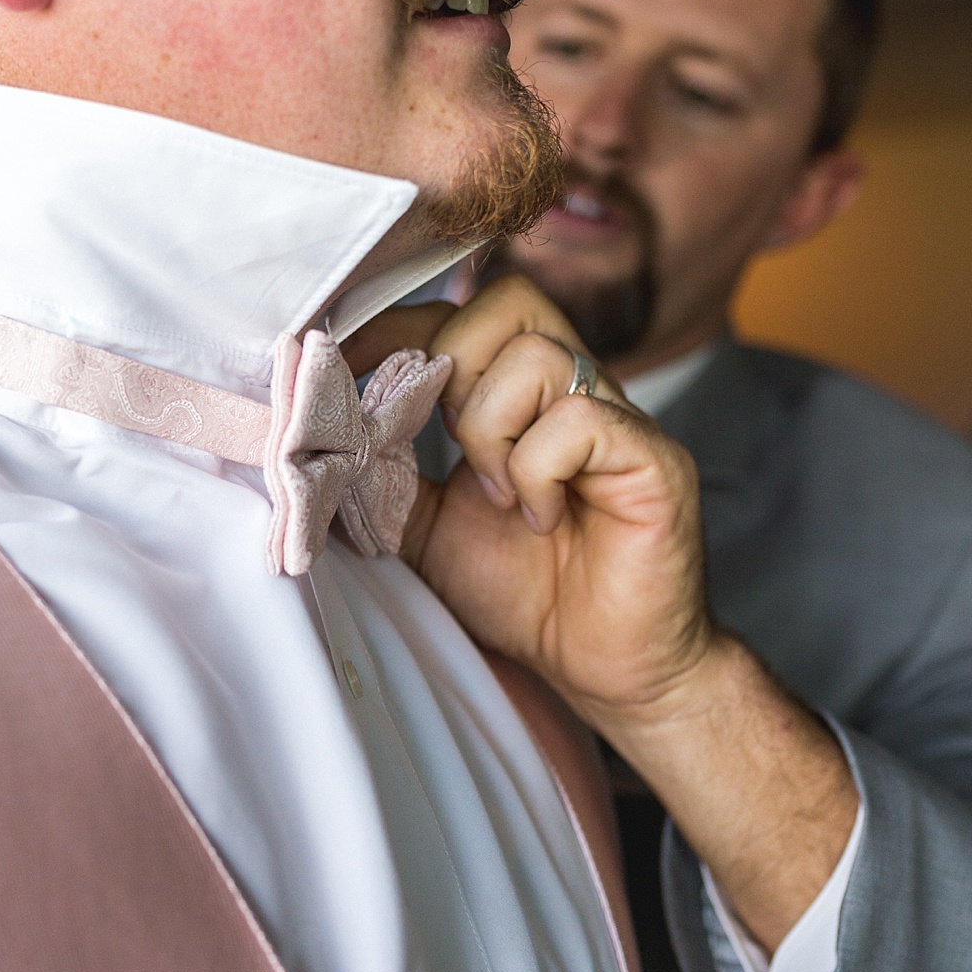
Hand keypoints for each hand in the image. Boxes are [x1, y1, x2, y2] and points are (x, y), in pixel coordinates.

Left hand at [351, 276, 858, 949]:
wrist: (606, 669)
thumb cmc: (529, 596)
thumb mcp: (427, 530)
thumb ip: (384, 480)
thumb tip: (318, 443)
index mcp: (523, 397)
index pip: (462, 313)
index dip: (399, 327)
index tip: (346, 365)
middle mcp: (575, 391)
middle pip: (508, 302)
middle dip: (451, 363)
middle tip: (442, 441)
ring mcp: (619, 420)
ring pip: (537, 356)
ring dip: (490, 427)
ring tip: (497, 495)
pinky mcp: (653, 460)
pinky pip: (580, 421)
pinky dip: (536, 469)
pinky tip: (538, 516)